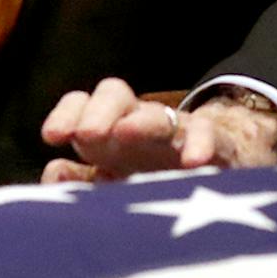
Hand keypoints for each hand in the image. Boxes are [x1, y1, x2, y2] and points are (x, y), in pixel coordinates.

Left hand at [39, 78, 276, 181]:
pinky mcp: (217, 147)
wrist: (224, 168)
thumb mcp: (114, 182)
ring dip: (141, 123)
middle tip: (86, 135)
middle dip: (99, 111)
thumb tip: (53, 171)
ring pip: (159, 115)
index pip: (82, 105)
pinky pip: (209, 138)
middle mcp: (140, 123)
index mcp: (110, 130)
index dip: (66, 114)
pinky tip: (193, 163)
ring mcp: (178, 132)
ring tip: (123, 134)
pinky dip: (201, 146)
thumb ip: (80, 180)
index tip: (52, 137)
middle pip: (115, 95)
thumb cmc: (155, 174)